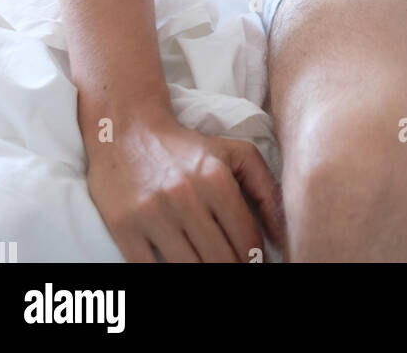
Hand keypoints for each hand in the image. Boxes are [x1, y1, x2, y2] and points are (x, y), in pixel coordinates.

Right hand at [85, 109, 285, 262]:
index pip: (247, 241)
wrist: (128, 131)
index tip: (251, 262)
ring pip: (189, 270)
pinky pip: (150, 271)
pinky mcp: (124, 228)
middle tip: (232, 265)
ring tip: (208, 263)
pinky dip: (167, 275)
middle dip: (232, 268)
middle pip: (221, 261)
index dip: (254, 260)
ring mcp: (152, 215)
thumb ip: (266, 189)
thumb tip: (282, 237)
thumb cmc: (187, 148)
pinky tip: (178, 265)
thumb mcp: (234, 153)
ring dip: (203, 275)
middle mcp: (185, 196)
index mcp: (216, 178)